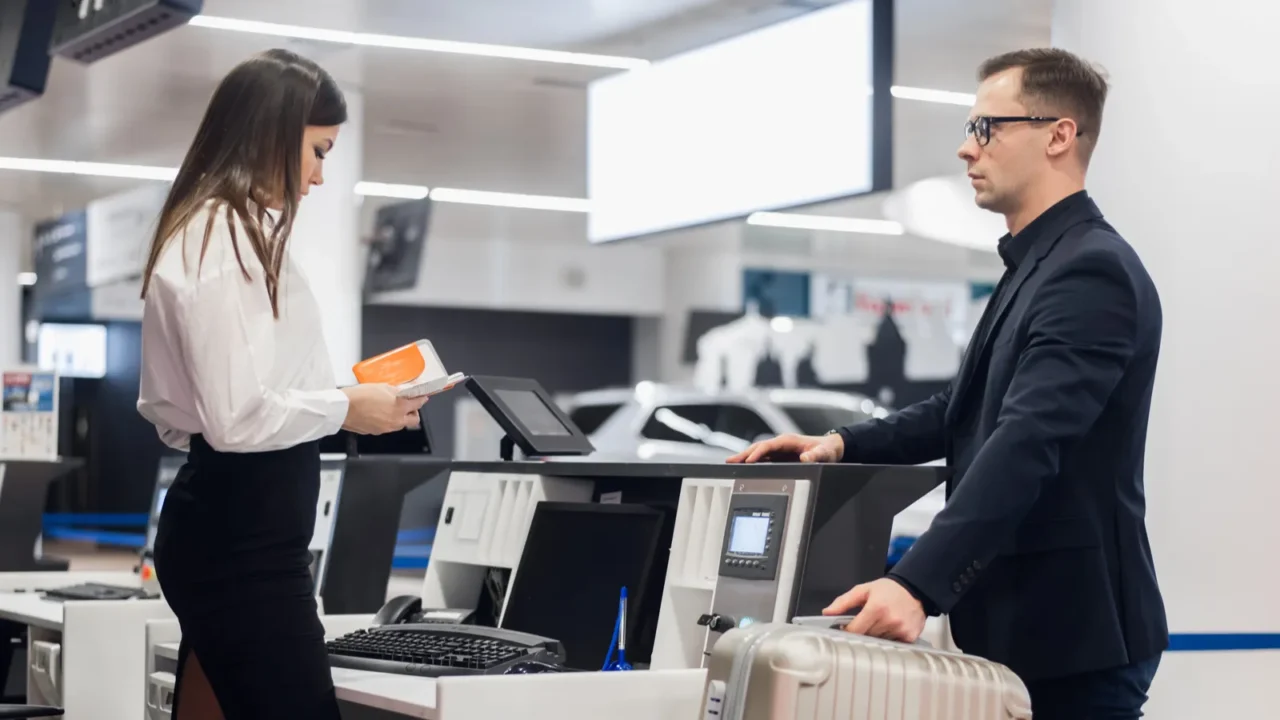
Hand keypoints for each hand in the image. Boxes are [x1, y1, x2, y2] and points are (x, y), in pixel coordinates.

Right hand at [340, 384, 428, 434]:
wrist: (342, 408)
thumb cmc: (359, 396)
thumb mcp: (382, 387)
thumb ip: (396, 390)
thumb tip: (404, 390)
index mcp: (400, 407)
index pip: (418, 404)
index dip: (422, 399)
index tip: (422, 396)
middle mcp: (396, 420)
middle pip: (414, 420)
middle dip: (413, 412)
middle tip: (408, 404)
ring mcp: (386, 428)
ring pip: (400, 425)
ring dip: (400, 417)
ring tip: (392, 408)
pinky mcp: (376, 432)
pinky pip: (387, 427)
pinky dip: (388, 421)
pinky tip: (380, 413)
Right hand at [725, 433, 842, 463]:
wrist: (831, 448)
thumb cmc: (827, 449)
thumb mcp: (824, 453)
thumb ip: (816, 456)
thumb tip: (805, 458)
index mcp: (788, 440)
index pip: (768, 446)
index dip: (758, 453)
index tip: (748, 460)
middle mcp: (781, 443)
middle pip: (758, 447)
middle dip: (744, 454)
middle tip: (730, 461)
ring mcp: (779, 449)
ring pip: (758, 452)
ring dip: (745, 457)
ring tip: (730, 463)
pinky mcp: (780, 456)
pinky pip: (763, 457)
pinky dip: (752, 461)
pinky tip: (744, 466)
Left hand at [823, 578, 924, 642]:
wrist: (915, 589)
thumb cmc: (888, 590)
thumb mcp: (863, 590)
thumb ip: (843, 602)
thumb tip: (827, 613)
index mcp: (876, 608)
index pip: (855, 630)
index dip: (847, 631)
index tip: (845, 629)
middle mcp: (890, 620)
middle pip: (866, 637)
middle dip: (862, 632)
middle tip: (865, 623)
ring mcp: (901, 630)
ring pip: (879, 642)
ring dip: (876, 637)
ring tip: (879, 625)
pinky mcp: (910, 637)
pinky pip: (893, 645)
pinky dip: (889, 640)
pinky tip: (890, 630)